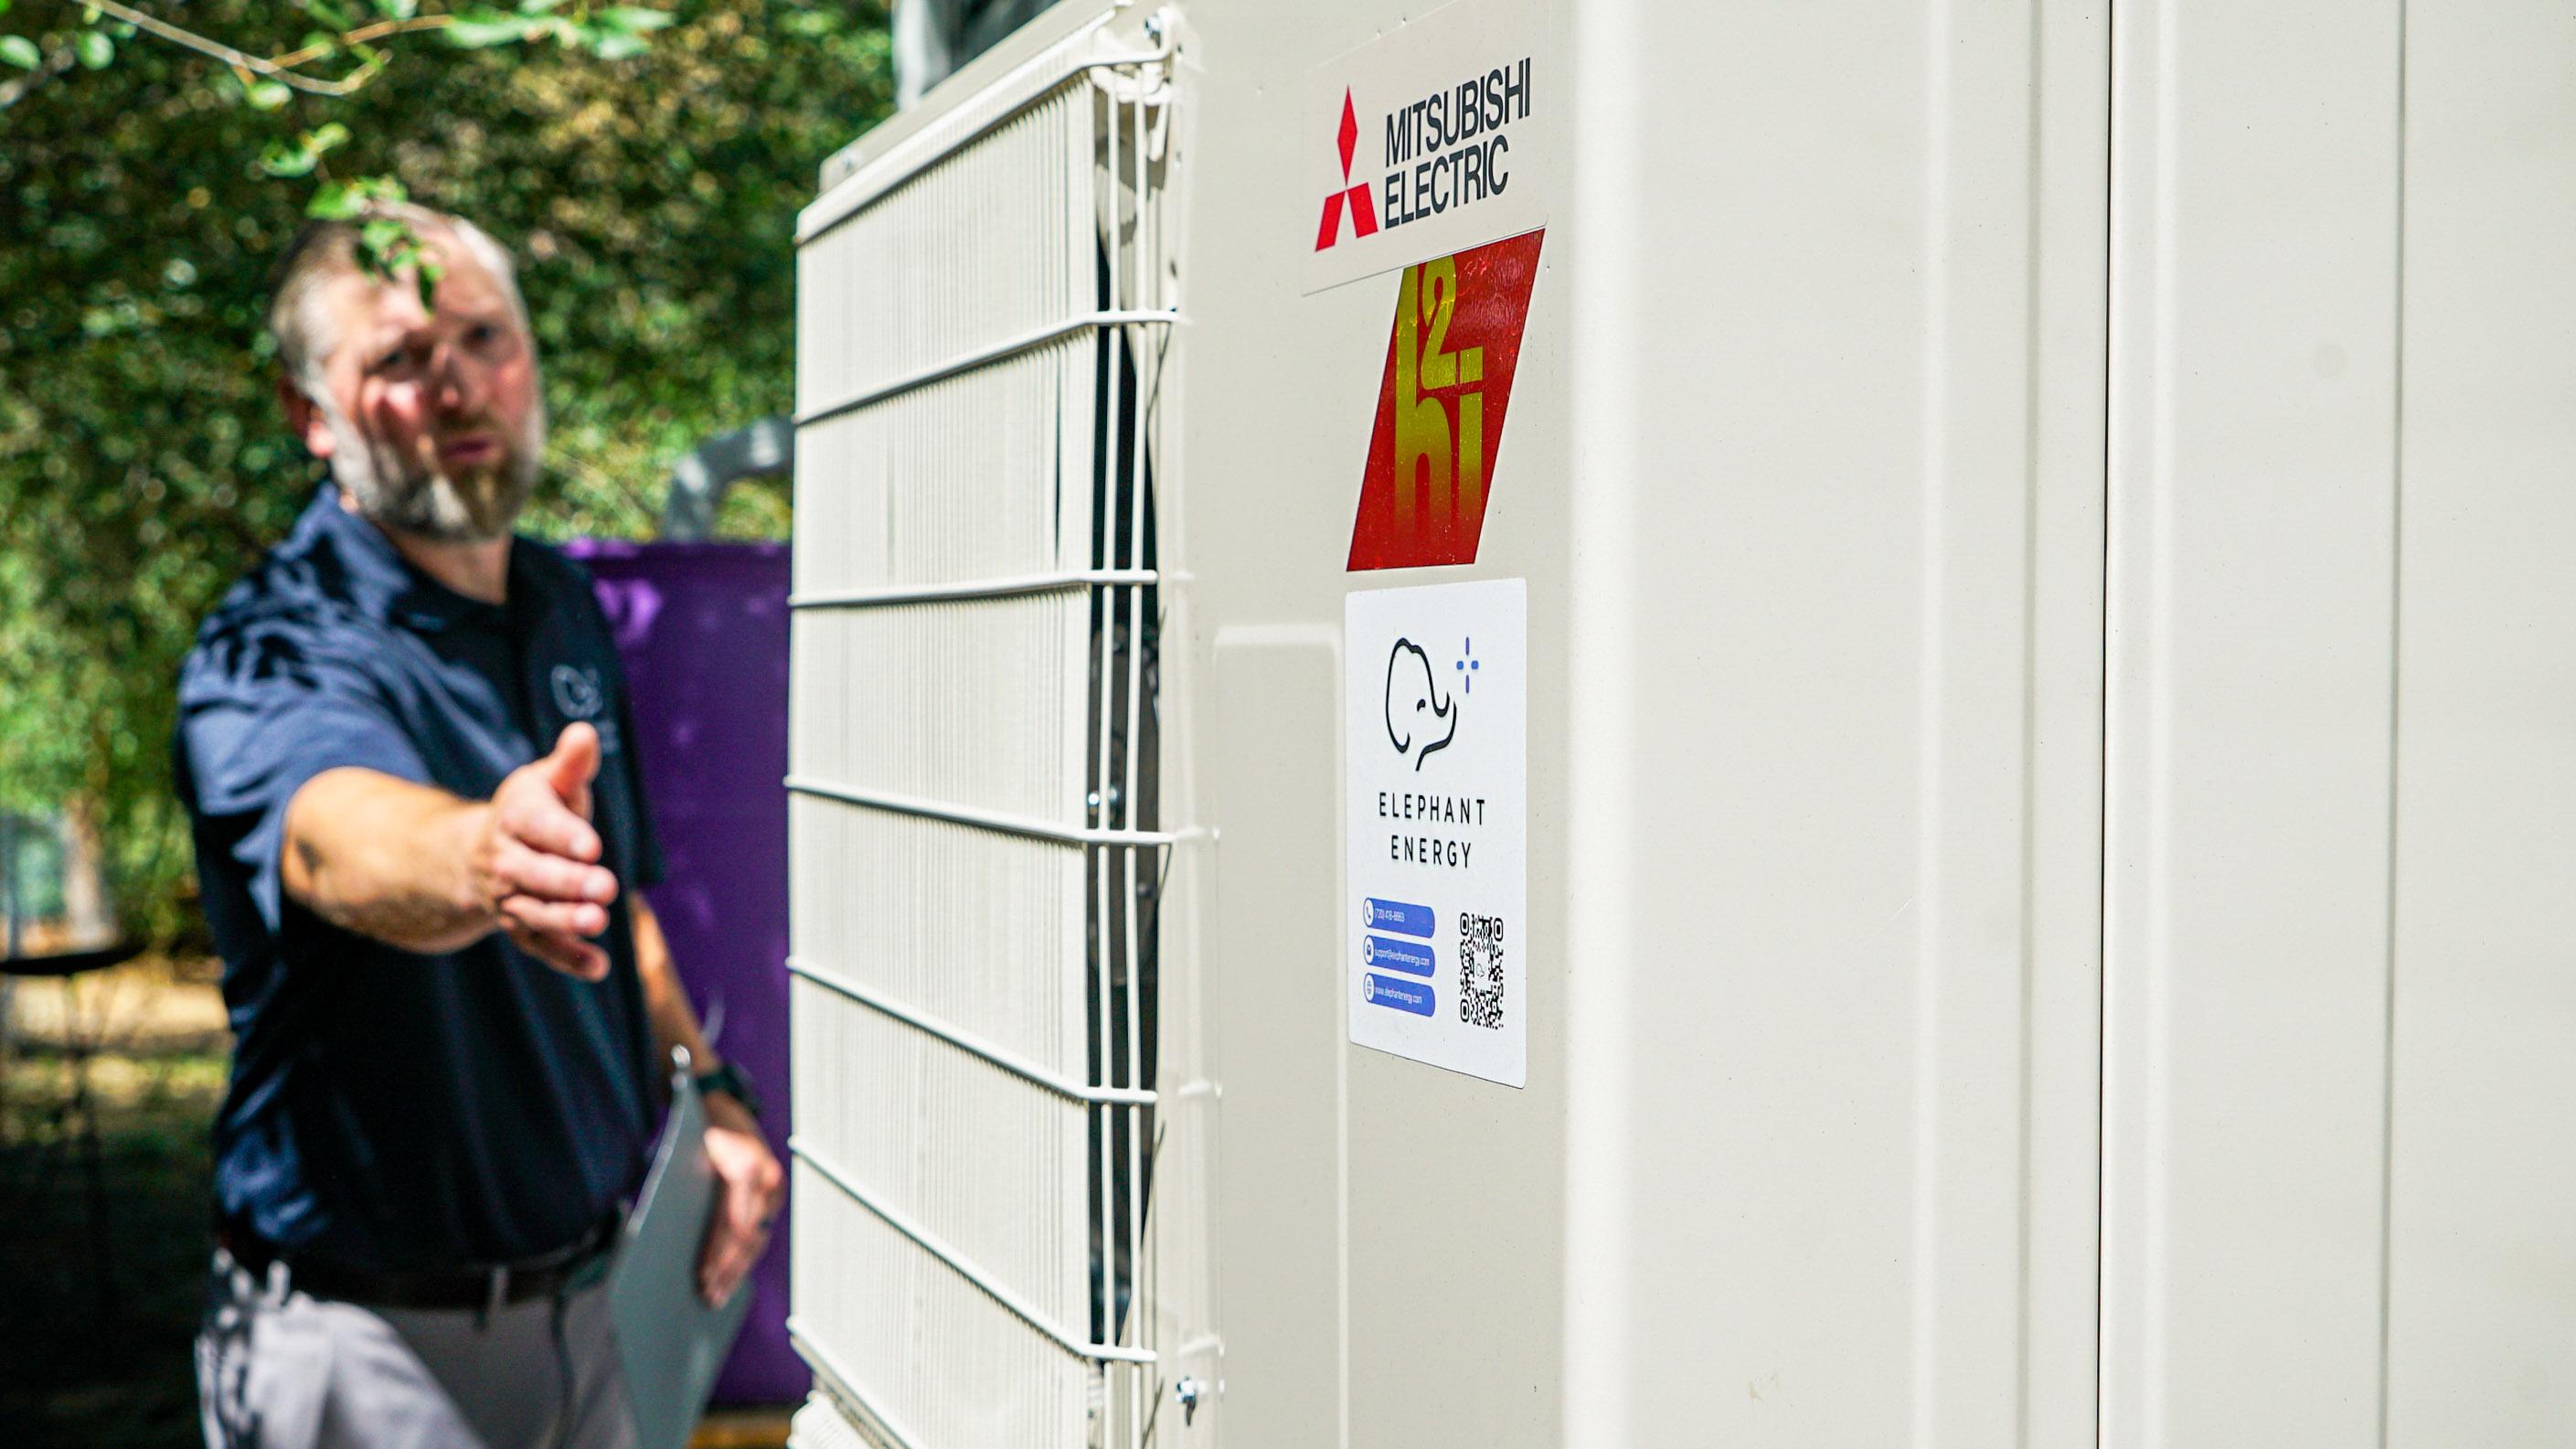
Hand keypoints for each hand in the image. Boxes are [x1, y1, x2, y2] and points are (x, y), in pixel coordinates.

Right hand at [471, 723, 619, 979]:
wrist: (479, 855)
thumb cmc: (532, 812)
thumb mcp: (547, 783)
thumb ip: (571, 764)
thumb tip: (586, 732)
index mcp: (515, 818)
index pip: (537, 826)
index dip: (563, 835)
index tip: (592, 845)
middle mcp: (505, 861)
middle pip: (533, 874)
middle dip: (568, 882)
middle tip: (606, 886)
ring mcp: (510, 899)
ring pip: (534, 913)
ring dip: (565, 921)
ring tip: (599, 921)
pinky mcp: (521, 928)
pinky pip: (540, 946)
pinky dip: (567, 959)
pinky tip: (599, 967)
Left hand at [697, 1092, 784, 1304]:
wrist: (722, 1103)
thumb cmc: (697, 1129)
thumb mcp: (689, 1152)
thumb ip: (684, 1188)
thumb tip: (665, 1233)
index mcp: (746, 1167)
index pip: (734, 1222)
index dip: (719, 1253)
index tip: (703, 1276)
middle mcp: (767, 1178)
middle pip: (749, 1235)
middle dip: (728, 1269)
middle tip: (709, 1295)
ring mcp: (774, 1186)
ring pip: (758, 1237)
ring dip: (738, 1269)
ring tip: (719, 1294)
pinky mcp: (773, 1193)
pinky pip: (760, 1229)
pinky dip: (746, 1254)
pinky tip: (733, 1275)